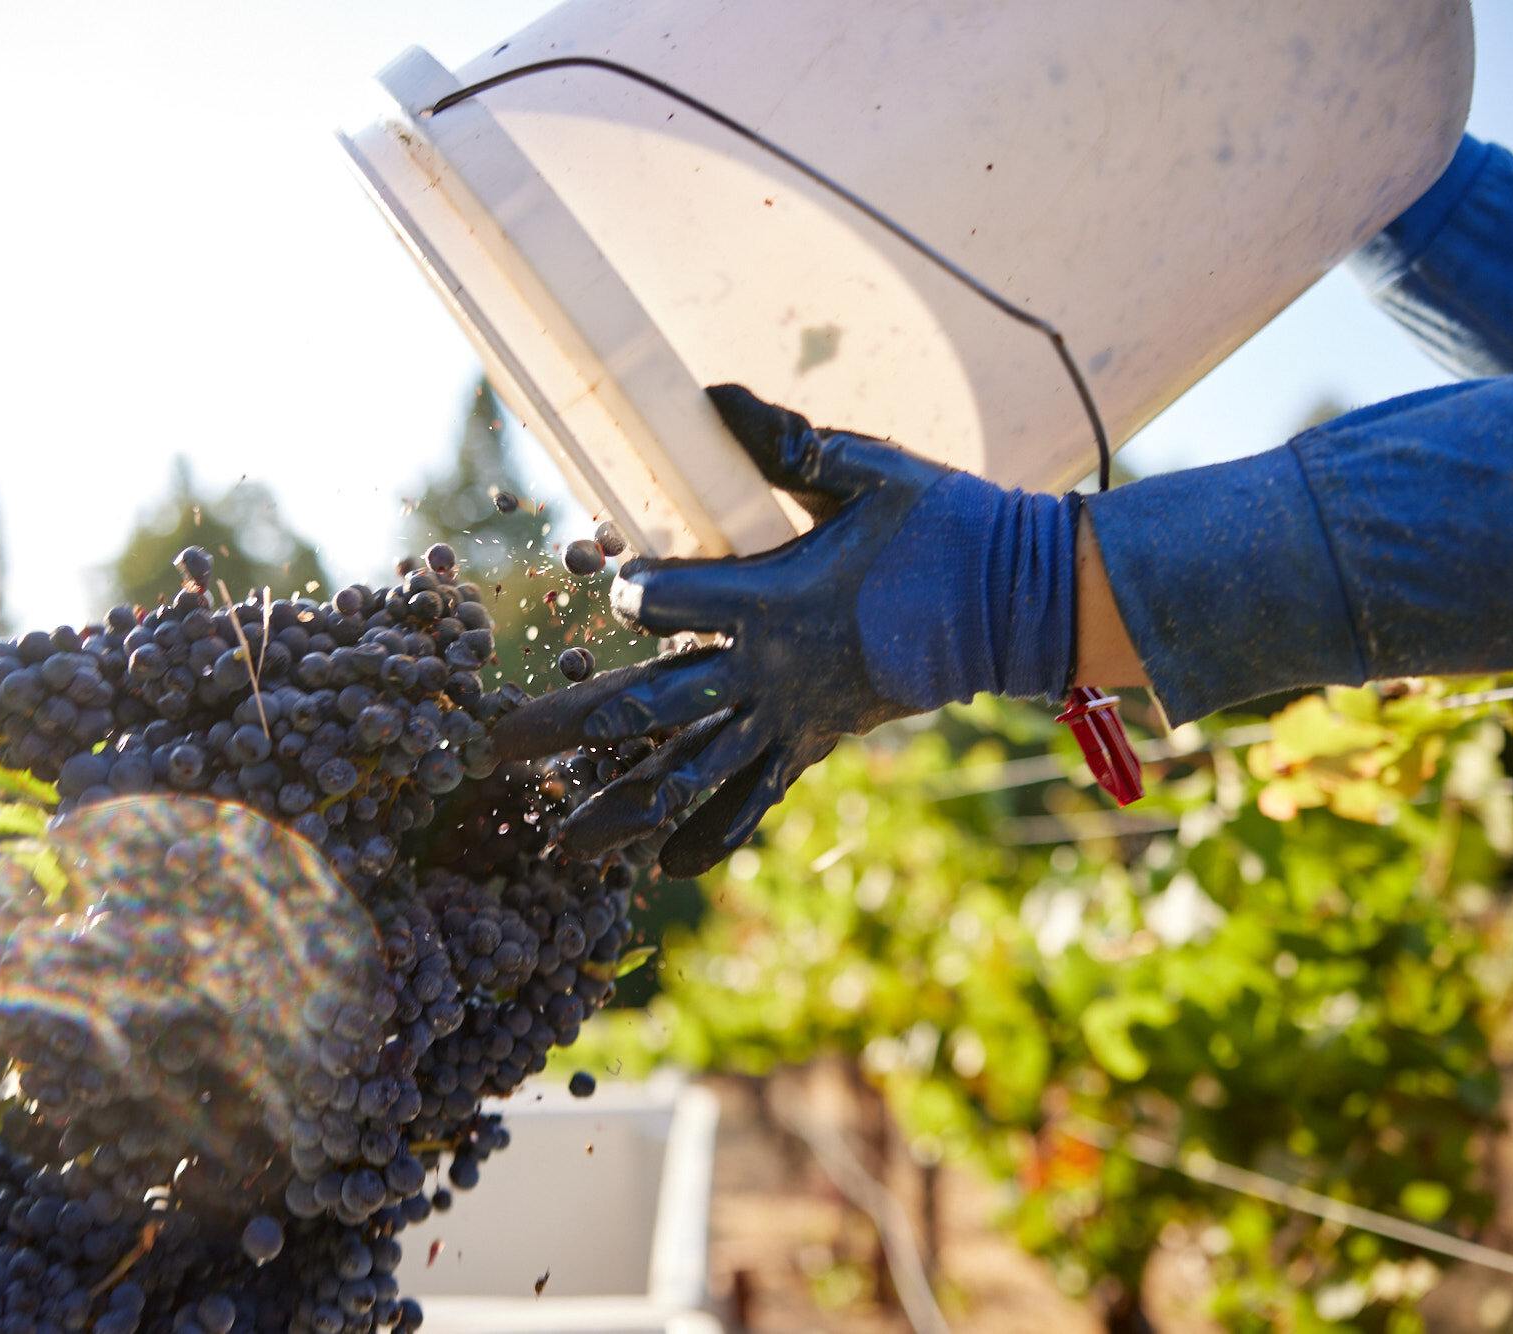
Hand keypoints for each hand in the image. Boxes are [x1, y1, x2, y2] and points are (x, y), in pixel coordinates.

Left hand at [495, 385, 1080, 876]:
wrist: (1020, 604)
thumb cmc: (943, 522)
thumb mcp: (869, 467)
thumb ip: (787, 442)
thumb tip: (712, 395)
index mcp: (775, 600)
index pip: (668, 605)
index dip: (632, 594)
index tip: (617, 584)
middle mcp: (770, 674)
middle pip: (647, 714)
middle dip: (565, 731)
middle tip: (492, 749)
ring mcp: (791, 720)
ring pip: (689, 778)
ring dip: (617, 810)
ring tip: (556, 843)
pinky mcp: (815, 745)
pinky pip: (753, 803)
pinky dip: (709, 836)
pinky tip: (663, 866)